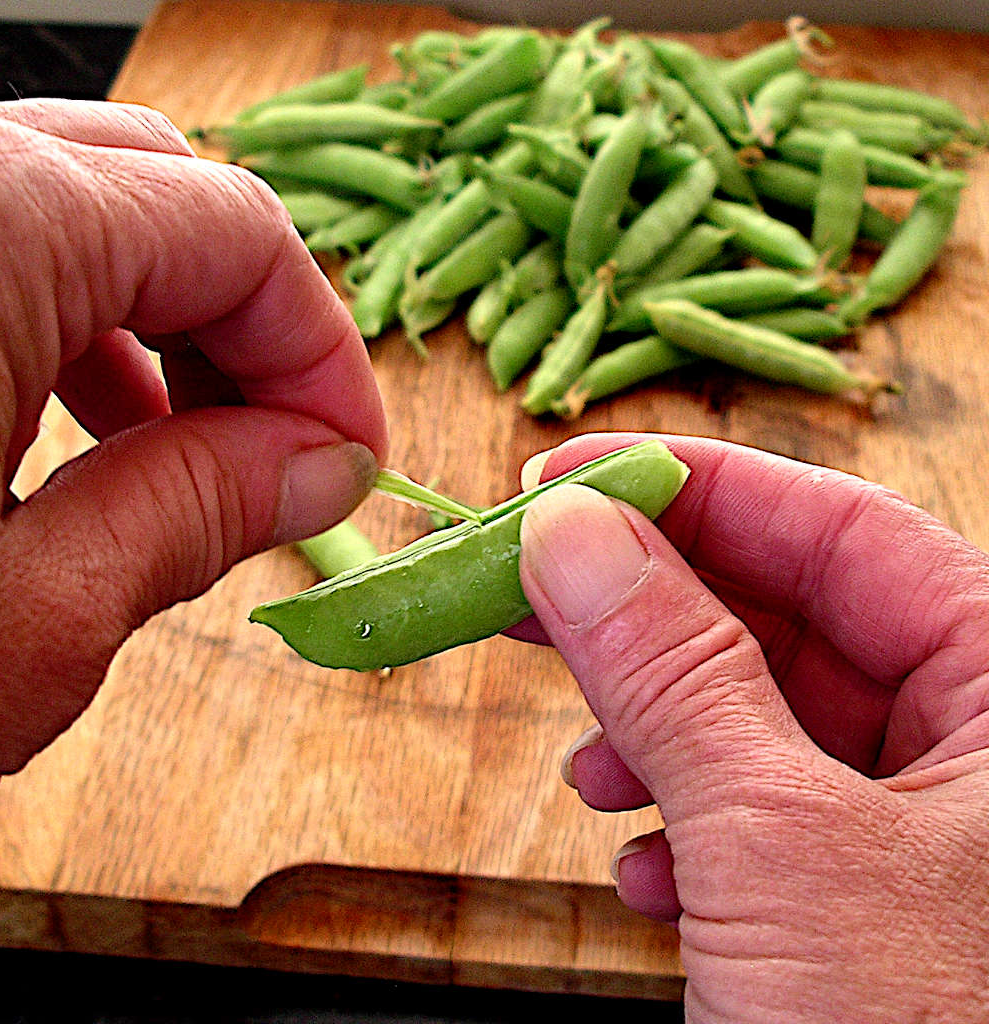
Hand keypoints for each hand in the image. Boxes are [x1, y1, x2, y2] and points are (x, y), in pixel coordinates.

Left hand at [0, 99, 386, 810]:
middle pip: (155, 194)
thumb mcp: (32, 621)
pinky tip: (67, 431)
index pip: (237, 233)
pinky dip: (51, 330)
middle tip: (287, 451)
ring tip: (190, 452)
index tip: (354, 456)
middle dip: (247, 330)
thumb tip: (322, 469)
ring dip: (154, 329)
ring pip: (61, 213)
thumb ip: (203, 511)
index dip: (325, 350)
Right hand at [518, 433, 988, 1021]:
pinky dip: (683, 819)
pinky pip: (757, 808)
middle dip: (648, 603)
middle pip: (787, 615)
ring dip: (653, 723)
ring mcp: (921, 828)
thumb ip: (673, 673)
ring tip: (589, 764)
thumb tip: (571, 534)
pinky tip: (646, 868)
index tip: (567, 480)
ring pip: (759, 714)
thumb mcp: (781, 845)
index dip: (696, 488)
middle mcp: (978, 746)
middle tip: (526, 581)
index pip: (841, 528)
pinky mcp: (865, 898)